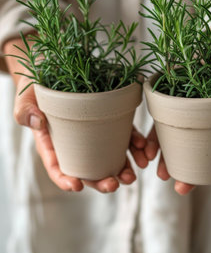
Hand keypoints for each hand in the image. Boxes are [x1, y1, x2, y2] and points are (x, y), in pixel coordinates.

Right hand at [14, 75, 147, 192]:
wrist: (52, 66)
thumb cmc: (36, 85)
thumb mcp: (26, 96)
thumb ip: (25, 110)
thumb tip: (37, 122)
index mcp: (52, 142)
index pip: (57, 166)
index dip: (65, 179)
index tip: (76, 186)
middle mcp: (75, 142)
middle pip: (88, 168)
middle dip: (101, 180)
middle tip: (114, 184)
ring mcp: (94, 131)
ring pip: (109, 156)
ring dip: (123, 168)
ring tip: (132, 174)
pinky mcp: (109, 118)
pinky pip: (123, 135)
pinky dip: (134, 143)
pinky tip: (142, 145)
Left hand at [146, 77, 210, 194]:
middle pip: (204, 163)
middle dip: (192, 179)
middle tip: (182, 188)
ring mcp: (193, 126)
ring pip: (181, 150)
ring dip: (170, 164)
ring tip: (162, 174)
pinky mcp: (175, 113)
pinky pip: (164, 130)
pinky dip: (155, 141)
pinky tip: (149, 150)